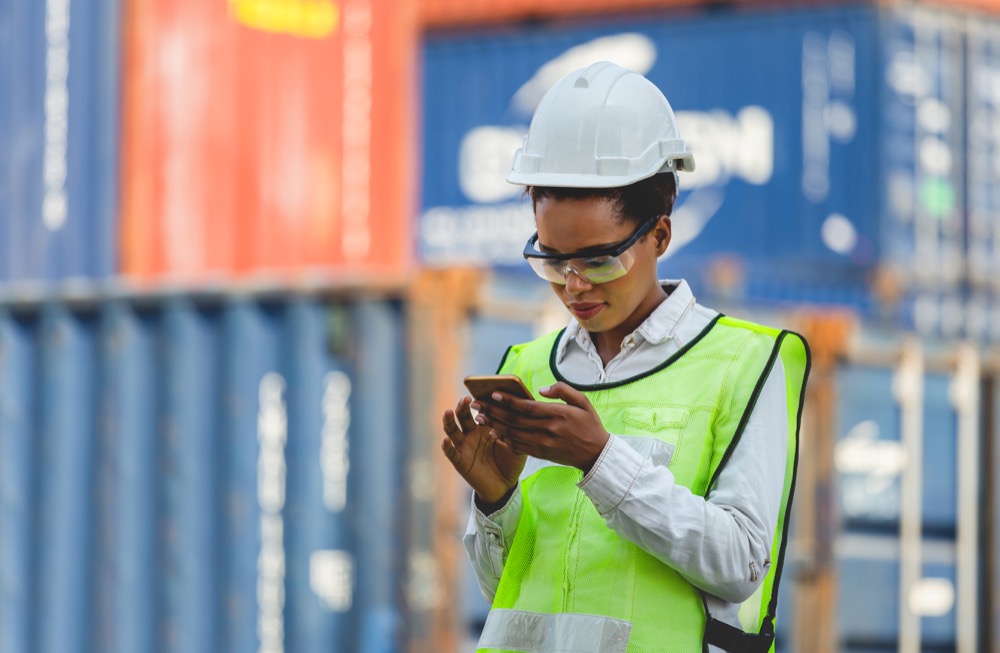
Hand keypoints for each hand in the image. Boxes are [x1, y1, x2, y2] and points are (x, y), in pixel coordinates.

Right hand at [441, 395, 525, 503]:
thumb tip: (522, 414)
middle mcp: (471, 434)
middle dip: (462, 407)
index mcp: (484, 427)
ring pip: (452, 431)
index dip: (480, 403)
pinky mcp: (460, 461)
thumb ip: (516, 431)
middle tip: (466, 399)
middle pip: (462, 416)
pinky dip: (447, 446)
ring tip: (448, 412)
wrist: (505, 486)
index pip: (479, 411)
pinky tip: (445, 440)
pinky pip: (451, 453)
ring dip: (449, 421)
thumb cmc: (511, 463)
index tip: (482, 393)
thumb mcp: (516, 445)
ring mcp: (464, 447)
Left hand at [473, 382, 609, 472]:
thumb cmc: (589, 424)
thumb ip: (563, 390)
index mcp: (558, 414)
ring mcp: (543, 443)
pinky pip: (519, 446)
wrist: (597, 454)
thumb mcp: (583, 402)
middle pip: (515, 420)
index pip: (527, 407)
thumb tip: (540, 390)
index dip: (509, 401)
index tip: (493, 394)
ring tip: (479, 418)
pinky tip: (493, 433)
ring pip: (513, 433)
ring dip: (494, 425)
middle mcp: (548, 430)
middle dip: (493, 411)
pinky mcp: (541, 453)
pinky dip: (504, 439)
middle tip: (476, 404)